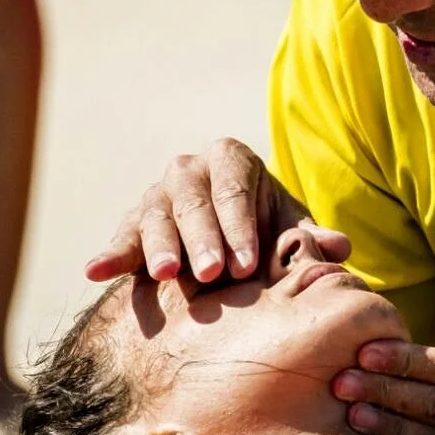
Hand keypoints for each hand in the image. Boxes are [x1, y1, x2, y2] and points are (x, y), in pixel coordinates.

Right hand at [85, 138, 349, 282]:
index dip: (240, 227)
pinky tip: (95, 273)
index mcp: (232, 158)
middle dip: (204, 239)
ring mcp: (157, 193)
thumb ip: (311, 238)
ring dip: (160, 246)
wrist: (232, 238)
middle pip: (193, 202)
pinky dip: (109, 255)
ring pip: (156, 216)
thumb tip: (339, 248)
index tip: (248, 265)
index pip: (233, 190)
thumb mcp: (289, 229)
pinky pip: (122, 236)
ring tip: (166, 274)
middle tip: (213, 275)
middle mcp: (190, 169)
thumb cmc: (265, 229)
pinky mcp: (133, 222)